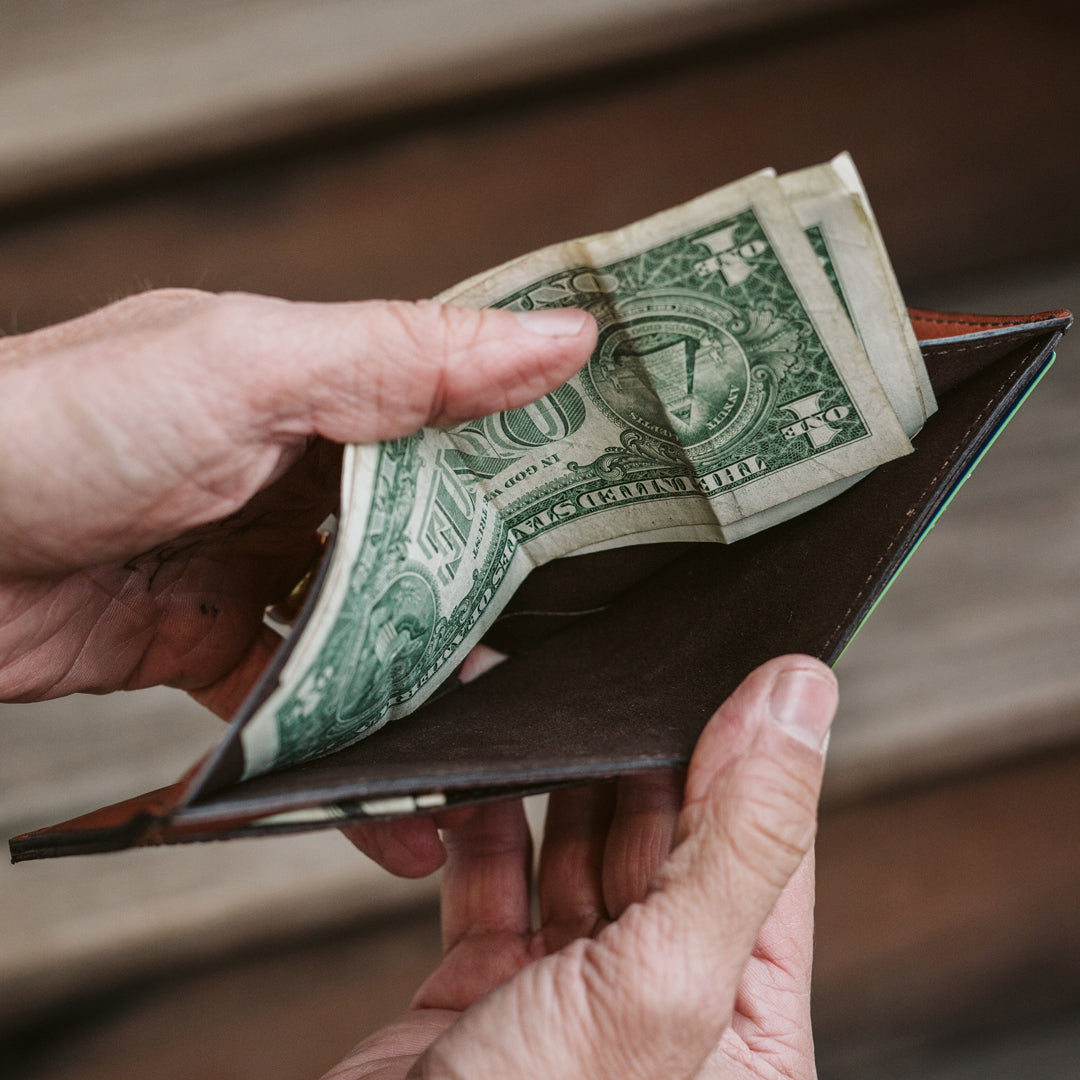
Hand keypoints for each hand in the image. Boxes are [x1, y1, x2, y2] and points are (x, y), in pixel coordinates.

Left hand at [0, 289, 594, 712]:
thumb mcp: (250, 369)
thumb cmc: (59, 425)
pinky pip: (298, 702)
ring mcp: (254, 562)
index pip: (461, 415)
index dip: (544, 456)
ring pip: (371, 630)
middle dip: (498, 596)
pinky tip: (390, 803)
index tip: (630, 509)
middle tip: (581, 650)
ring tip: (498, 749)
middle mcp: (294, 470)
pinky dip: (338, 751)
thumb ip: (405, 361)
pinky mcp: (209, 645)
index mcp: (316, 386)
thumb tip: (560, 338)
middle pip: (426, 536)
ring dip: (426, 690)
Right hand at [323, 655, 837, 1079]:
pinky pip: (491, 881)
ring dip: (556, 781)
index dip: (756, 754)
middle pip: (664, 843)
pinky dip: (481, 824)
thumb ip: (737, 840)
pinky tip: (478, 776)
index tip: (735, 658)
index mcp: (743, 1033)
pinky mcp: (479, 993)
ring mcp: (565, 1002)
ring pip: (575, 854)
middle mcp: (661, 1014)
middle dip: (637, 755)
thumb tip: (799, 703)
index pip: (769, 856)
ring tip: (546, 704)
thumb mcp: (661, 989)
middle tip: (620, 666)